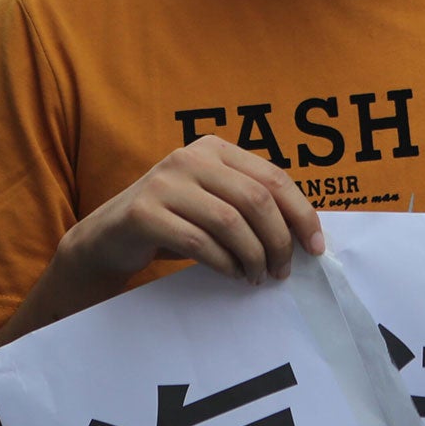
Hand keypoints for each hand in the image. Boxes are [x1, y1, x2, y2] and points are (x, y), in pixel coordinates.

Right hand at [66, 137, 324, 287]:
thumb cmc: (175, 221)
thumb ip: (250, 204)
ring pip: (230, 222)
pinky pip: (198, 242)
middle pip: (255, 199)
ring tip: (257, 276)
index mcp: (215, 149)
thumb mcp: (213, 201)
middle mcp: (190, 157)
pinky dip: (223, 263)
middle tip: (283, 271)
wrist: (109, 236)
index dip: (300, 213)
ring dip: (253, 256)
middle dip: (278, 241)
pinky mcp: (144, 212)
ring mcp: (165, 183)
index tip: (315, 247)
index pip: (273, 177)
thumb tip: (304, 235)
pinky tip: (231, 275)